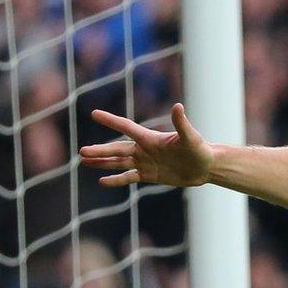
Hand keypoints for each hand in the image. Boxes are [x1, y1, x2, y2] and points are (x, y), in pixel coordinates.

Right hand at [81, 103, 212, 187]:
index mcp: (151, 138)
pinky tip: (102, 181)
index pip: (126, 127)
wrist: (205, 166)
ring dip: (102, 162)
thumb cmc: (199, 149)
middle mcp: (145, 149)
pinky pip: (129, 177)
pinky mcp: (149, 175)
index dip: (111, 121)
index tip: (94, 114)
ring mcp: (145, 162)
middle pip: (118, 149)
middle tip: (81, 151)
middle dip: (100, 150)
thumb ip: (181, 123)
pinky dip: (116, 179)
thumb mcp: (191, 137)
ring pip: (119, 162)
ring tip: (84, 161)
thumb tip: (178, 106)